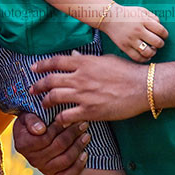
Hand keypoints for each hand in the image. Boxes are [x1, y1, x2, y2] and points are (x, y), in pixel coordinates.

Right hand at [11, 113, 88, 174]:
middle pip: (58, 147)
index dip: (59, 127)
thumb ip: (31, 120)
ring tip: (86, 135)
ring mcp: (44, 169)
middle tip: (83, 124)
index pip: (46, 137)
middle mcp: (33, 160)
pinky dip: (78, 166)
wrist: (30, 137)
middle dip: (73, 134)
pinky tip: (84, 154)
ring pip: (65, 160)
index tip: (69, 118)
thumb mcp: (26, 116)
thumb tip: (41, 129)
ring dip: (78, 147)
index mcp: (24, 145)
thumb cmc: (31, 123)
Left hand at [30, 52, 148, 124]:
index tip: (34, 68)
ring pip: (54, 97)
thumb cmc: (126, 71)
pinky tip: (59, 119)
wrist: (142, 87)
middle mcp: (79, 77)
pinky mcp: (90, 111)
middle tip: (32, 89)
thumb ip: (86, 59)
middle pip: (50, 80)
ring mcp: (83, 95)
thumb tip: (73, 54)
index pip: (55, 62)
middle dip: (37, 85)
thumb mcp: (105, 60)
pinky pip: (67, 115)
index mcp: (83, 62)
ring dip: (46, 101)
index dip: (41, 65)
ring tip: (43, 104)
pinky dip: (60, 118)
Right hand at [102, 4, 167, 61]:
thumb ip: (153, 17)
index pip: (161, 31)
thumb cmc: (127, 13)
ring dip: (153, 52)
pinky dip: (144, 59)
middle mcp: (138, 30)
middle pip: (157, 42)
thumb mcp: (141, 10)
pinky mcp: (124, 47)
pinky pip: (137, 58)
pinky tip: (145, 55)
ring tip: (152, 49)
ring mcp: (130, 39)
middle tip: (158, 43)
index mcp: (143, 20)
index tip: (163, 36)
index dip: (165, 35)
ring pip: (148, 52)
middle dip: (160, 44)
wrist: (109, 17)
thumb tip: (161, 28)